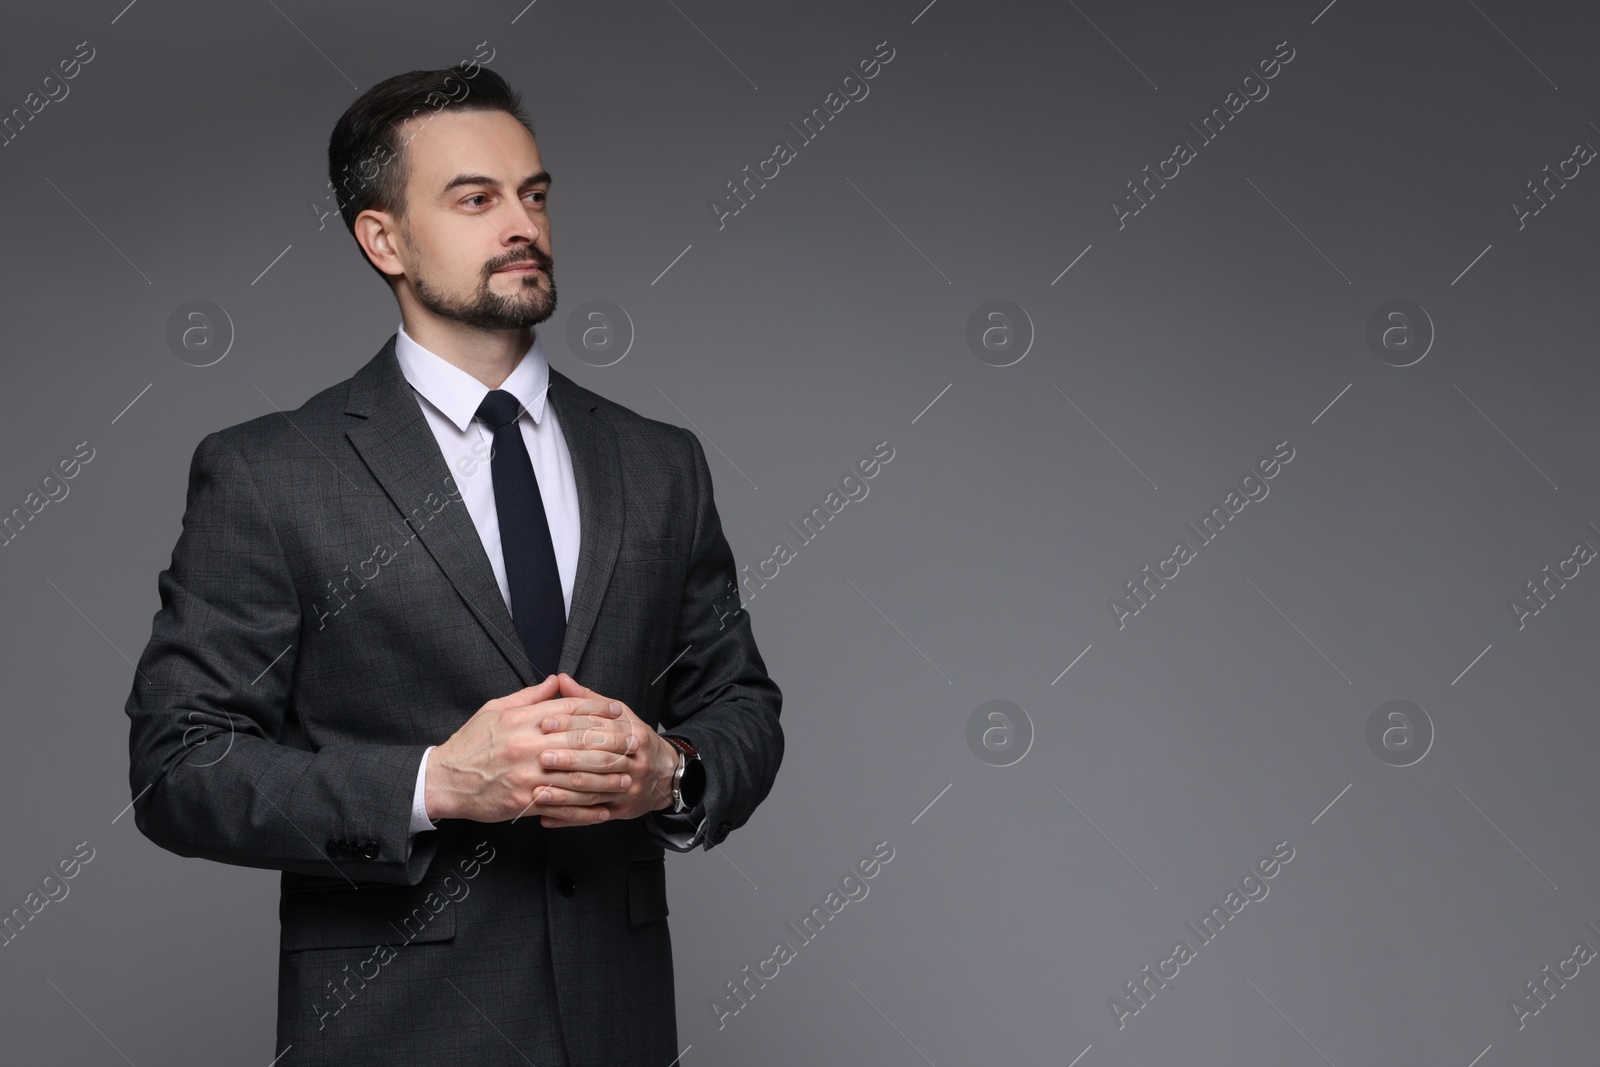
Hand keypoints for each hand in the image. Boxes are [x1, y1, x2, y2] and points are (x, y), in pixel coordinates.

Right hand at [424, 674, 637, 823]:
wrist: (444, 780)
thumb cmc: (470, 744)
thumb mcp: (495, 709)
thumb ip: (530, 697)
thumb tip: (557, 681)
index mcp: (522, 721)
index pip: (569, 711)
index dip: (598, 710)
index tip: (619, 712)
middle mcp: (527, 746)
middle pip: (579, 741)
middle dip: (611, 743)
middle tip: (633, 744)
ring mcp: (527, 776)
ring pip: (575, 776)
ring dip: (605, 779)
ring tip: (626, 778)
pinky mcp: (524, 802)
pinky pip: (562, 806)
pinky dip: (585, 810)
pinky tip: (603, 809)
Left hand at [532, 674, 680, 827]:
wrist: (667, 775)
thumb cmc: (636, 742)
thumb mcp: (621, 716)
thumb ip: (589, 700)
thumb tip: (561, 680)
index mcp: (635, 735)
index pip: (602, 729)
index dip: (573, 725)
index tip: (546, 724)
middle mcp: (635, 763)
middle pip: (600, 761)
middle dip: (570, 759)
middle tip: (542, 757)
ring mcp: (630, 789)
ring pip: (595, 791)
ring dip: (565, 793)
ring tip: (538, 790)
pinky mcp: (622, 811)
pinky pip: (593, 816)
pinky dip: (569, 818)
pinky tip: (547, 817)